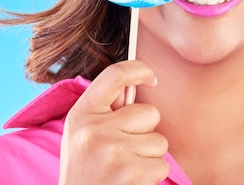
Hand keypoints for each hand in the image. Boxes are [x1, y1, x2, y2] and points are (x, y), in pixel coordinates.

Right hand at [58, 60, 168, 184]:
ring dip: (149, 157)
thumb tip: (137, 84)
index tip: (151, 78)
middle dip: (146, 131)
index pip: (114, 75)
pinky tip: (131, 181)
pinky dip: (151, 176)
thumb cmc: (85, 169)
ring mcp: (113, 151)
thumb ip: (105, 110)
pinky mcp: (130, 173)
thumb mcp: (82, 134)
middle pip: (149, 113)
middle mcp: (95, 130)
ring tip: (126, 168)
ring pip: (159, 142)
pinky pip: (162, 165)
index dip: (139, 70)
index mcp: (81, 115)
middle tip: (125, 149)